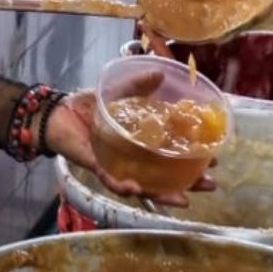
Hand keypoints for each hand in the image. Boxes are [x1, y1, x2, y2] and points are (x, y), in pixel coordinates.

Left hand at [44, 92, 214, 206]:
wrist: (57, 114)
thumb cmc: (88, 106)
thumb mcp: (118, 91)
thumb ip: (138, 84)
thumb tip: (160, 72)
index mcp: (142, 143)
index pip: (172, 154)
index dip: (193, 157)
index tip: (215, 156)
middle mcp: (133, 160)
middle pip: (165, 177)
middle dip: (189, 183)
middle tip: (210, 184)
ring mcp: (117, 166)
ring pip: (144, 187)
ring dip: (163, 194)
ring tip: (183, 198)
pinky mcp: (98, 167)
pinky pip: (112, 181)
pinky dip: (123, 186)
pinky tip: (135, 189)